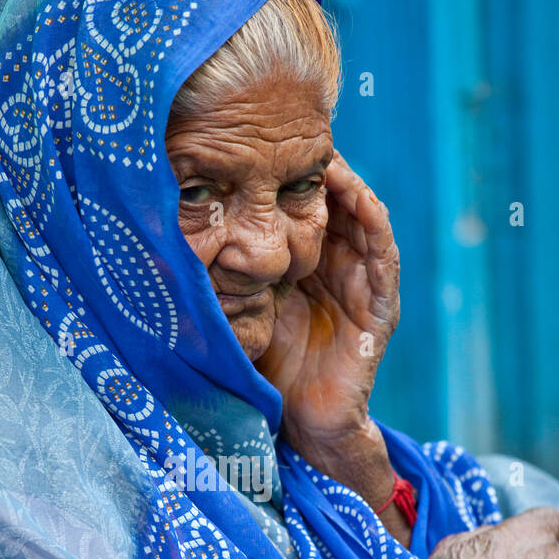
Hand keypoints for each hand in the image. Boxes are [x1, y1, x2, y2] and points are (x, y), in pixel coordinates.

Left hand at [256, 153, 399, 457]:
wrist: (302, 424)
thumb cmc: (267, 369)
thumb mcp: (240, 309)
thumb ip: (226, 273)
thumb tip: (175, 234)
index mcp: (303, 267)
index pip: (297, 209)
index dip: (282, 177)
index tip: (256, 145)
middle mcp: (335, 270)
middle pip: (330, 206)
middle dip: (316, 170)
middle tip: (296, 134)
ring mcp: (362, 286)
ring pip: (360, 220)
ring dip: (348, 187)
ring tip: (329, 155)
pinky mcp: (382, 307)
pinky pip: (383, 256)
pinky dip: (374, 223)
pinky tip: (359, 198)